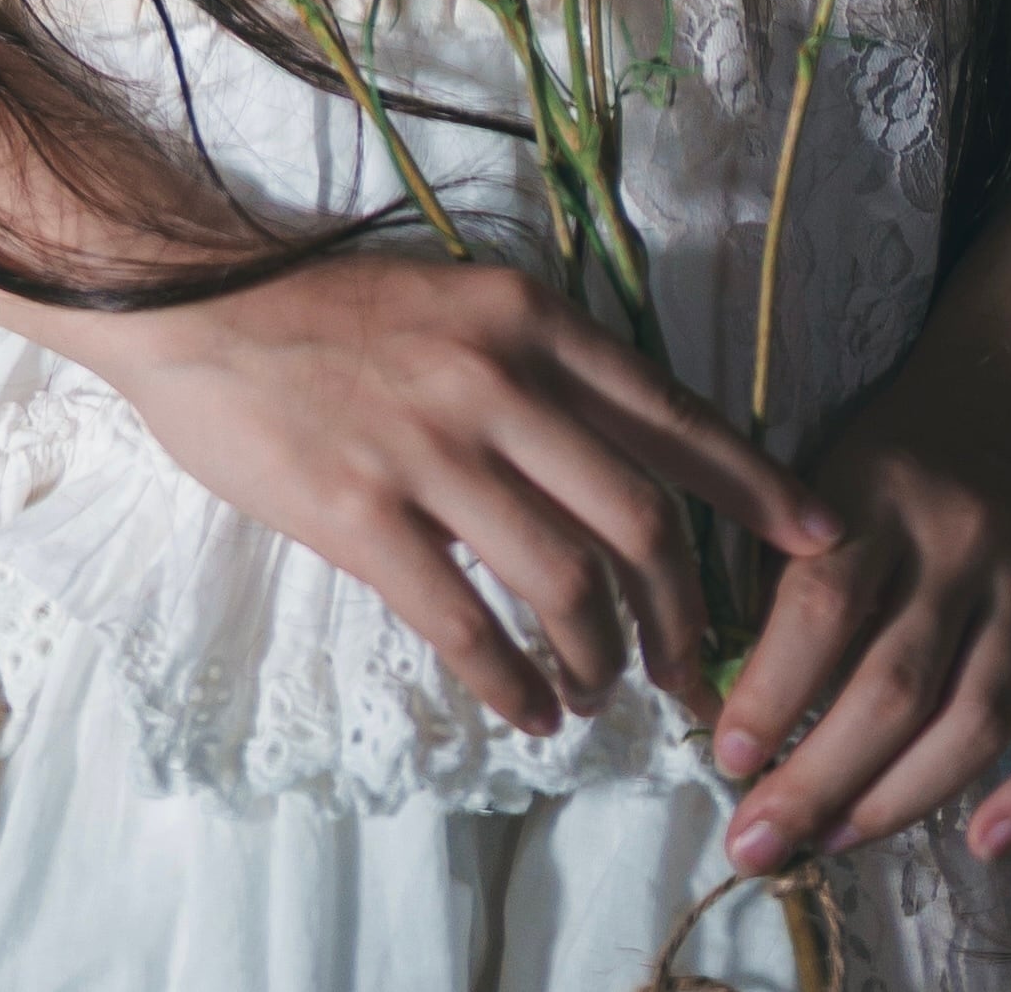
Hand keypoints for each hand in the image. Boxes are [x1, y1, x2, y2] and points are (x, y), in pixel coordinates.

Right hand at [107, 254, 843, 741]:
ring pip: (566, 584)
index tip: (818, 541)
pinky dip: (515, 685)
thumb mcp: (456, 300)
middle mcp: (496, 378)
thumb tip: (624, 459)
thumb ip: (536, 368)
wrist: (191, 301)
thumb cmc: (323, 308)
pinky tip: (529, 710)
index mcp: (528, 317)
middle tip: (693, 673)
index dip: (756, 488)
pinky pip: (468, 626)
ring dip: (601, 660)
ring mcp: (430, 448)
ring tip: (599, 695)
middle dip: (685, 616)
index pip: (672, 416)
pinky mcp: (363, 514)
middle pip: (639, 522)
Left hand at [713, 322, 1010, 879]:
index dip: (773, 689)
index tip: (729, 761)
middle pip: (895, 685)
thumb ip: (789, 579)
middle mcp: (966, 541)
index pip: (823, 603)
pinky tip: (984, 842)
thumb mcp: (824, 478)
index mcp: (879, 493)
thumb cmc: (896, 458)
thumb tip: (739, 713)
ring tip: (835, 842)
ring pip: (977, 719)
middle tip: (759, 845)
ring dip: (902, 800)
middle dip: (819, 778)